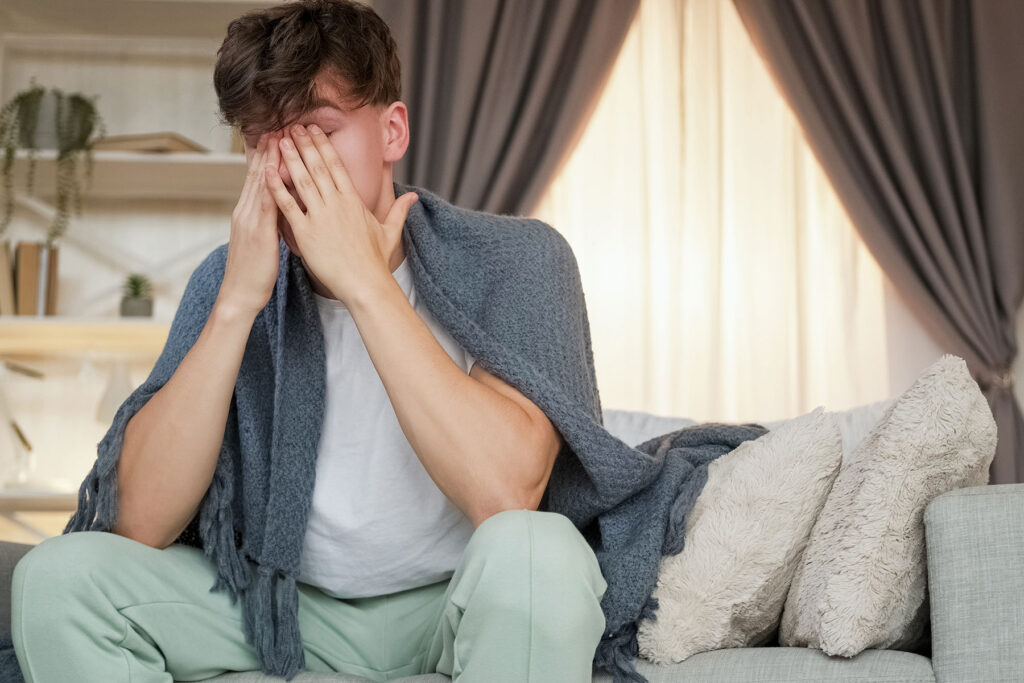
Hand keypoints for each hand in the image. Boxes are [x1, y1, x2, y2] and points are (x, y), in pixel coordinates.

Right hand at [219, 130, 283, 316]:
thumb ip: (269, 222)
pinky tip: (277, 169)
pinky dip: (270, 183)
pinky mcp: (256, 231)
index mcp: (248, 213)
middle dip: (268, 149)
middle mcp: (245, 211)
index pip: (257, 178)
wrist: (240, 295)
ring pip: (259, 182)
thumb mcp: (262, 241)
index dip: (266, 156)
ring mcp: (249, 220)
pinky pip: (265, 202)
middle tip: (278, 124)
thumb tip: (281, 209)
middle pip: (256, 173)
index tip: (276, 136)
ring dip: (269, 158)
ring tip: (280, 135)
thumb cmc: (254, 273)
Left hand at [264, 123, 418, 304]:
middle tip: (293, 126)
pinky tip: (267, 172)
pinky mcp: (306, 233)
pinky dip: (276, 188)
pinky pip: (287, 206)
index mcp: (354, 201)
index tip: (314, 131)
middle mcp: (337, 204)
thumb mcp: (390, 231)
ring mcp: (320, 217)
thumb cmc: (375, 262)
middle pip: (318, 167)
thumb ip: (399, 211)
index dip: (324, 146)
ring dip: (290, 158)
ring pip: (302, 181)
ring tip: (280, 140)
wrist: (365, 284)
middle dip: (304, 144)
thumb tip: (413, 197)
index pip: (336, 166)